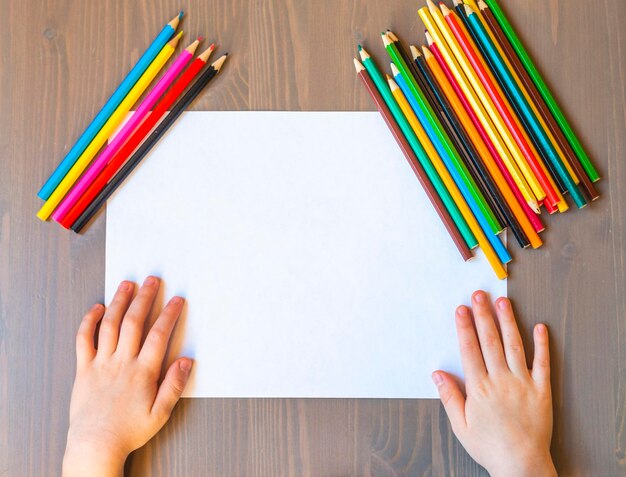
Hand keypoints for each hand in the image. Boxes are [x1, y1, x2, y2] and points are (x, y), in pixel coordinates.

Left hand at [63, 277, 191, 476]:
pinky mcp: (84, 369)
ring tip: (127, 285)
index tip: (176, 300)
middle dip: (145, 298)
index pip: (159, 335)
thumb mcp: (160, 414)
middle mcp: (121, 363)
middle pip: (134, 322)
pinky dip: (89, 321)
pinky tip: (96, 309)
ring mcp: (100, 364)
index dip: (169, 314)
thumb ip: (174, 385)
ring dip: (119, 302)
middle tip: (152, 280)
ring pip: (109, 325)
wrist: (95, 446)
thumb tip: (186, 362)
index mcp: (142, 372)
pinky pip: (83, 340)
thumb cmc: (128, 432)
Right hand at [432, 291, 555, 476]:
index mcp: (479, 388)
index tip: (461, 309)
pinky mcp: (541, 390)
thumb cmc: (489, 446)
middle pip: (490, 341)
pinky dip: (541, 345)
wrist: (521, 465)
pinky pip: (542, 363)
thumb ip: (450, 397)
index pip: (469, 349)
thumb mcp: (460, 425)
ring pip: (514, 346)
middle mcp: (500, 380)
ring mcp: (522, 383)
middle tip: (479, 295)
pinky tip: (539, 327)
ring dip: (508, 322)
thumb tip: (437, 374)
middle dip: (483, 315)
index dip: (464, 327)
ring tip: (502, 303)